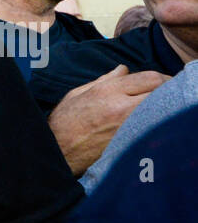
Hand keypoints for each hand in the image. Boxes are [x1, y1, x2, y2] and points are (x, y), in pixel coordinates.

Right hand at [47, 65, 170, 174]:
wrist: (57, 152)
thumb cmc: (62, 124)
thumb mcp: (76, 95)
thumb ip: (103, 80)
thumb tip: (123, 70)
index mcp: (107, 91)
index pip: (149, 77)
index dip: (160, 78)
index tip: (159, 82)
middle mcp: (119, 106)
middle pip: (159, 90)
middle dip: (165, 89)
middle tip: (163, 92)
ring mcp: (126, 125)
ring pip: (159, 107)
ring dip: (161, 104)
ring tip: (156, 105)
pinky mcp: (129, 140)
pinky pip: (151, 125)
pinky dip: (155, 120)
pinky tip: (150, 120)